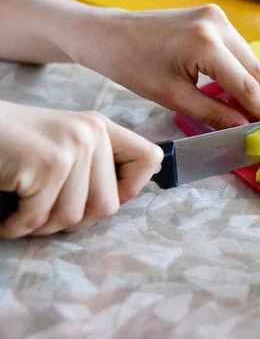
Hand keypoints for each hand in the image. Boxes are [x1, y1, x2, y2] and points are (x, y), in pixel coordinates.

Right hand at [0, 102, 162, 237]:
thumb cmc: (9, 146)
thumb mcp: (62, 147)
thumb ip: (95, 166)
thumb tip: (124, 197)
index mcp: (100, 127)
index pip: (150, 158)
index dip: (131, 187)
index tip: (101, 192)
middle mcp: (92, 132)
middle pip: (108, 206)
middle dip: (71, 221)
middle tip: (41, 210)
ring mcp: (72, 146)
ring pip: (73, 218)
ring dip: (39, 226)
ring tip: (20, 209)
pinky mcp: (48, 164)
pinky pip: (39, 219)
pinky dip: (14, 226)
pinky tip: (4, 213)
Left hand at [72, 4, 259, 128]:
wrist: (109, 34)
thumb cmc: (132, 66)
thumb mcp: (173, 97)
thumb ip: (215, 114)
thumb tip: (247, 131)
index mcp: (206, 43)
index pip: (247, 86)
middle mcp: (218, 24)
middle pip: (256, 70)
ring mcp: (218, 17)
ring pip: (252, 60)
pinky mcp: (215, 18)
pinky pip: (240, 52)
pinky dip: (250, 74)